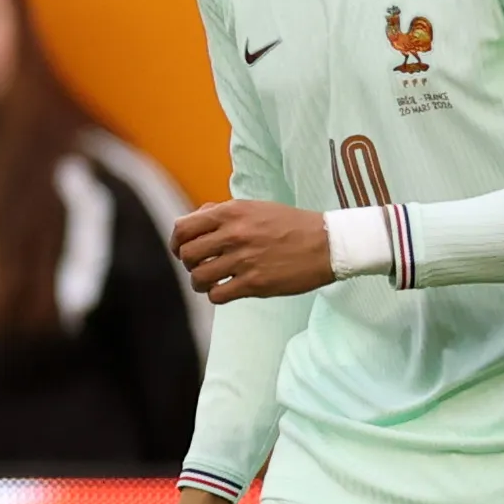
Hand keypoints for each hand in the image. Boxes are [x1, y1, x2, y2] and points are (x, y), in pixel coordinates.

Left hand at [173, 200, 332, 300]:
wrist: (327, 243)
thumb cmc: (291, 225)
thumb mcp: (256, 207)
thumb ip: (223, 211)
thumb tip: (195, 218)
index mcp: (232, 213)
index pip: (183, 228)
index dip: (176, 242)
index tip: (181, 250)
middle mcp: (234, 234)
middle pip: (187, 255)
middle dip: (188, 264)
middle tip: (199, 266)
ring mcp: (243, 260)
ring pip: (198, 278)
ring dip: (200, 283)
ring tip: (211, 281)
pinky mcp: (254, 283)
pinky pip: (217, 295)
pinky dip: (216, 295)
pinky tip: (226, 290)